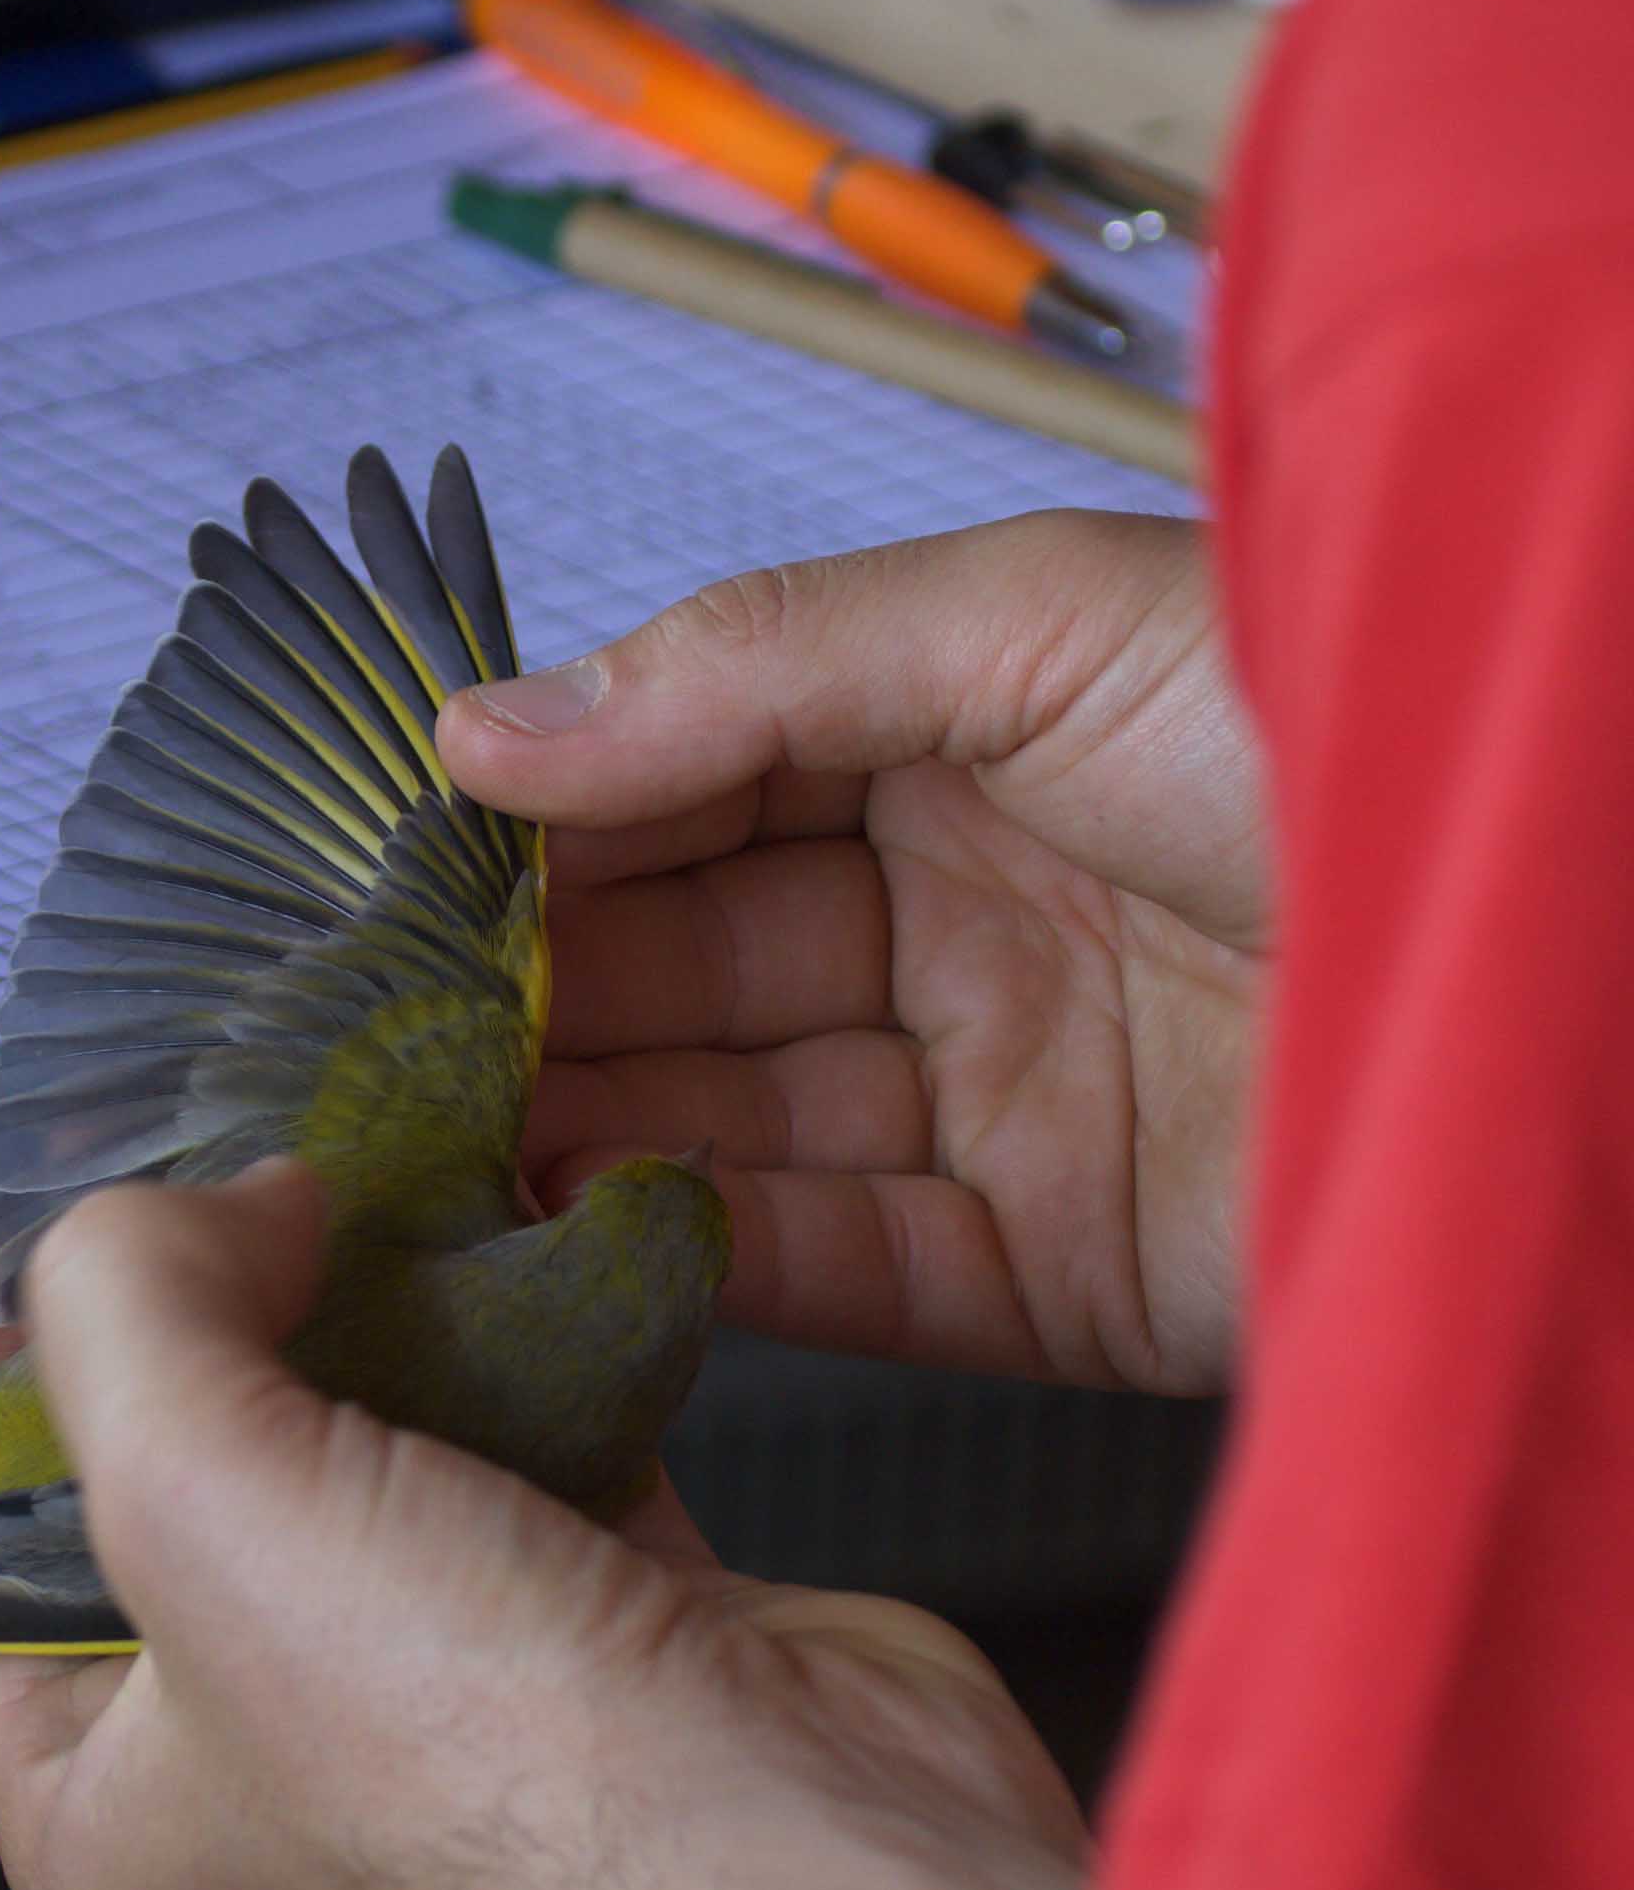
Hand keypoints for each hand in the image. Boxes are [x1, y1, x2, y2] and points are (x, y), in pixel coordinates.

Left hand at [0, 1180, 1084, 1889]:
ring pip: (365, 1473)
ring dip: (364, 1317)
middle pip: (179, 1507)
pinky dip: (523, 1350)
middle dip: (187, 1328)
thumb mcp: (194, 1499)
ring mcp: (450, 1729)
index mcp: (110, 1829)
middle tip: (185, 1157)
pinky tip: (513, 1219)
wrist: (807, 1874)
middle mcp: (268, 1797)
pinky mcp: (607, 1650)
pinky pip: (531, 1463)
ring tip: (344, 1150)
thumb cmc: (467, 1757)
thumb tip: (217, 1204)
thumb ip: (130, 1307)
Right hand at [441, 512, 1265, 1395]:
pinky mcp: (1062, 1270)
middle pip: (699, 960)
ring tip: (435, 1143)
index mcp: (957, 731)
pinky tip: (587, 1232)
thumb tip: (484, 724)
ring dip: (594, 1130)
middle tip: (374, 1031)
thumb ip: (753, 668)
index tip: (392, 864)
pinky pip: (853, 1265)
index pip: (695, 773)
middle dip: (541, 991)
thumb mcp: (1032, 619)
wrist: (1576, 952)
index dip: (547, 815)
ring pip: (745, 1121)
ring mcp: (1009, 1095)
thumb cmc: (1335, 719)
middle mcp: (966, 912)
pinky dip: (715, 1254)